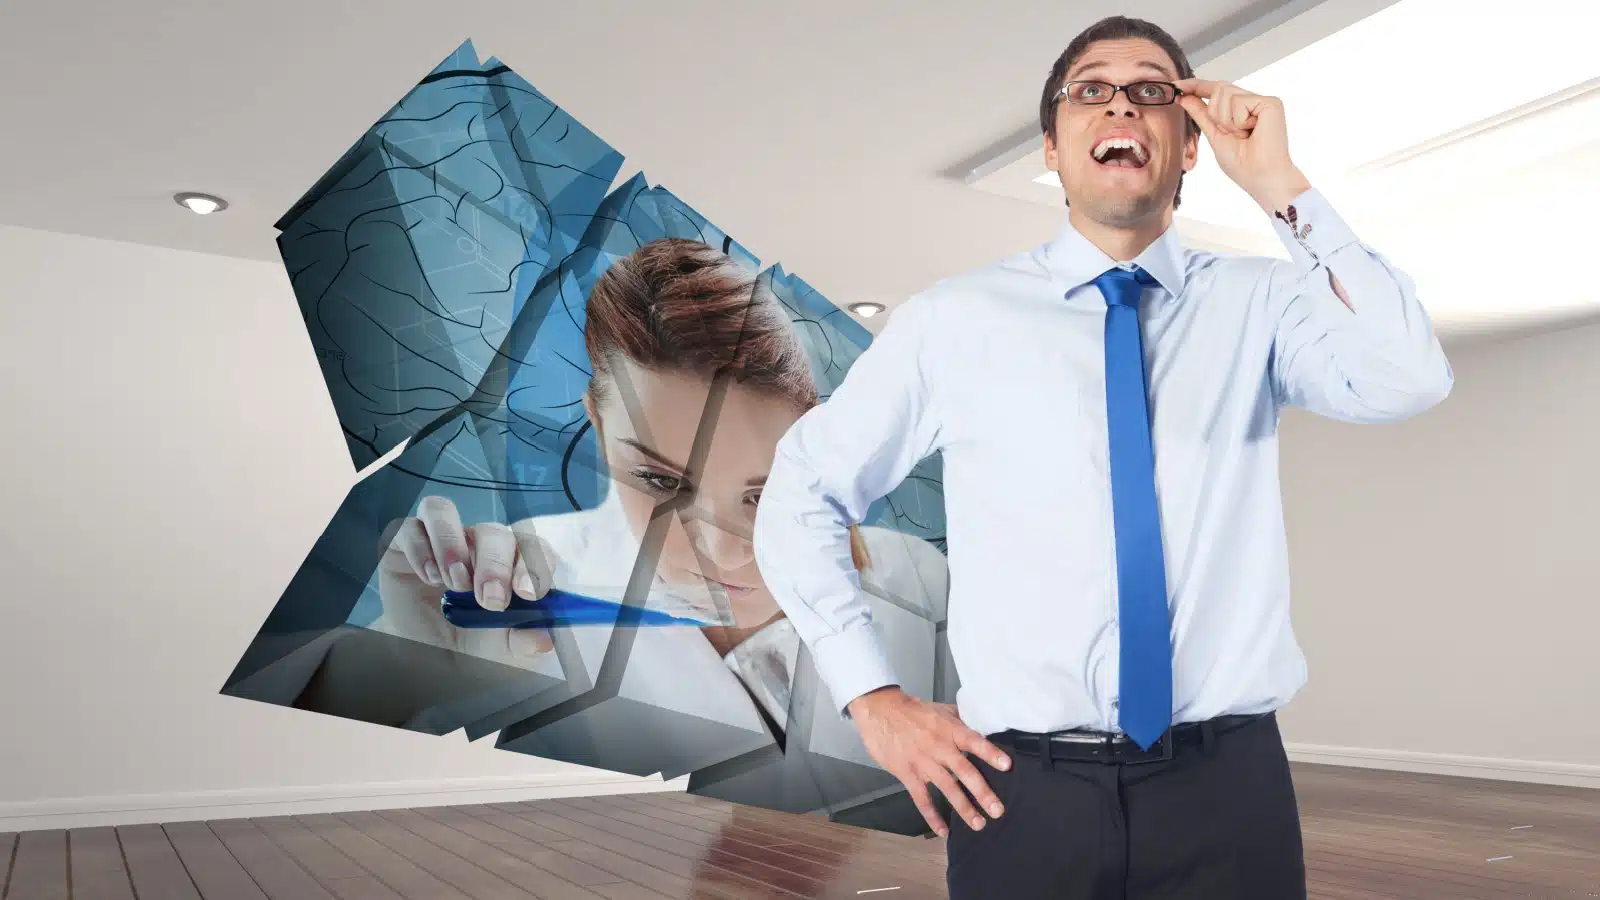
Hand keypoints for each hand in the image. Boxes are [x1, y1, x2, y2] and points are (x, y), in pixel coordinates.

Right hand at [373, 495, 556, 661]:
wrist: (420, 654)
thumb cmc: (465, 643)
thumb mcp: (497, 648)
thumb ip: (521, 639)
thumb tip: (544, 639)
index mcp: (508, 564)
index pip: (530, 547)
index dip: (534, 564)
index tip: (529, 594)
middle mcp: (475, 545)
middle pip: (492, 532)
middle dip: (495, 565)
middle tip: (489, 600)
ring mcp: (439, 540)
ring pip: (445, 512)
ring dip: (452, 545)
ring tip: (454, 584)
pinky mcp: (403, 543)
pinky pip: (408, 526)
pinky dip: (420, 548)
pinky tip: (427, 577)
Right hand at [847, 687, 1012, 836]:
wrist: (880, 711)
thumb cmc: (912, 710)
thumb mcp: (940, 709)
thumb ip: (960, 720)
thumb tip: (980, 726)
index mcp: (950, 730)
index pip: (974, 742)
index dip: (990, 753)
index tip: (1007, 766)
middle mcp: (939, 747)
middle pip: (964, 771)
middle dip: (982, 792)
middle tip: (997, 810)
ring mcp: (923, 762)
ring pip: (947, 788)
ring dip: (964, 808)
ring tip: (978, 824)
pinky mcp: (908, 774)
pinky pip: (922, 799)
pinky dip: (932, 816)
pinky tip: (943, 831)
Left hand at [1174, 78, 1311, 213]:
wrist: (1260, 177)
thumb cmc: (1242, 165)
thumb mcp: (1214, 135)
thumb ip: (1201, 114)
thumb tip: (1184, 96)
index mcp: (1240, 110)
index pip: (1215, 90)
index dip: (1195, 86)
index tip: (1176, 85)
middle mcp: (1252, 102)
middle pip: (1218, 88)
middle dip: (1215, 114)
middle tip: (1231, 135)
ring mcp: (1262, 101)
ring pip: (1225, 92)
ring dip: (1226, 120)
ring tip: (1243, 136)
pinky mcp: (1270, 102)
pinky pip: (1238, 101)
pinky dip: (1237, 121)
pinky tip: (1251, 132)